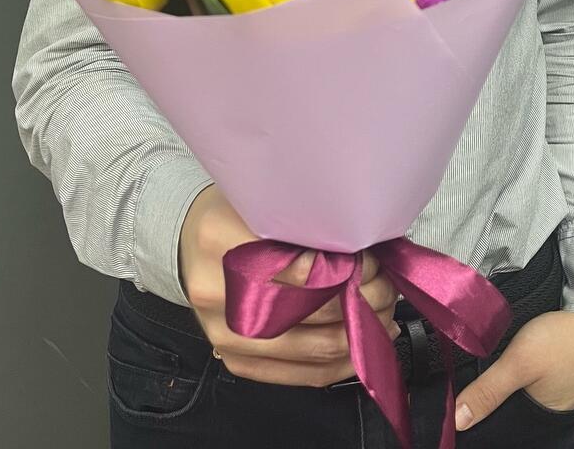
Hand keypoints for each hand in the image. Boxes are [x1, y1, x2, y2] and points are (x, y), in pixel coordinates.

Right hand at [178, 184, 400, 386]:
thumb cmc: (232, 215)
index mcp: (219, 238)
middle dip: (361, 298)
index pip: (295, 262)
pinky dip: (343, 362)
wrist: (186, 242)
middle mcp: (217, 291)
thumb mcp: (258, 199)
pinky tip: (366, 342)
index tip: (371, 256)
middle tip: (387, 283)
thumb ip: (299, 218)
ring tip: (385, 312)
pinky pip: (303, 374)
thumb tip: (361, 243)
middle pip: (308, 308)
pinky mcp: (237, 361)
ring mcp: (224, 333)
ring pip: (312, 347)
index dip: (345, 264)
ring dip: (360, 332)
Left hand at [454, 310, 573, 429]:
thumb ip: (488, 391)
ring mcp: (561, 384)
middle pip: (512, 402)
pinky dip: (526, 359)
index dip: (484, 408)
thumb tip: (459, 419)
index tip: (466, 396)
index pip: (504, 421)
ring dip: (511, 371)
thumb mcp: (518, 363)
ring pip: (524, 383)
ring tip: (500, 353)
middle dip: (495, 388)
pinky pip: (538, 369)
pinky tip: (519, 345)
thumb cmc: (567, 338)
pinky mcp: (564, 365)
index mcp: (543, 416)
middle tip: (481, 368)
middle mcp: (553, 405)